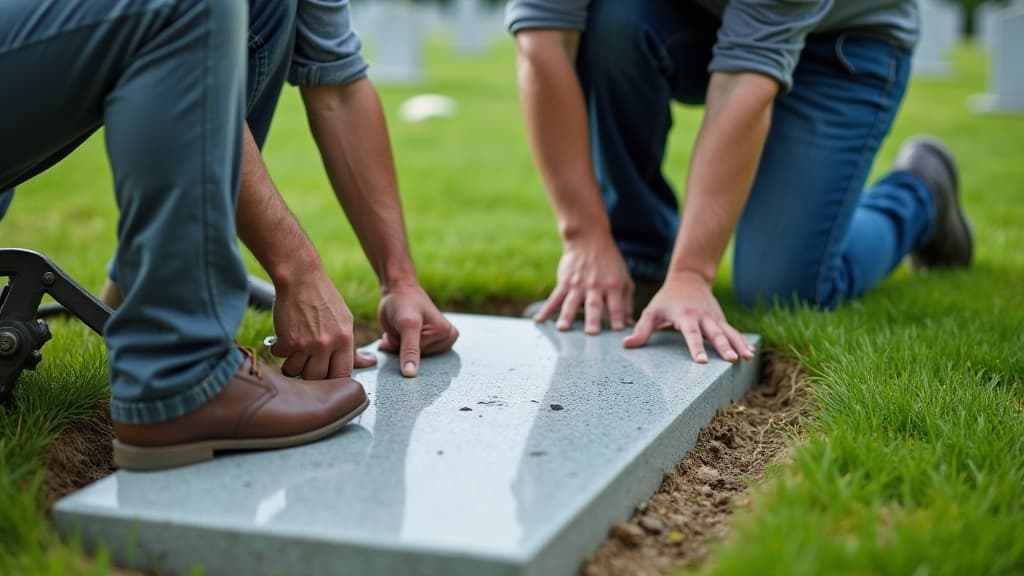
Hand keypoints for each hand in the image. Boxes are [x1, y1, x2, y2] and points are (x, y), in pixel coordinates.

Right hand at [269, 269, 376, 379]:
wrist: (300, 277)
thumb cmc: (323, 299)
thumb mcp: (344, 321)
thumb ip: (353, 347)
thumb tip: (370, 362)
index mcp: (345, 339)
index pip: (342, 375)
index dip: (332, 379)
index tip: (324, 375)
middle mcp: (328, 344)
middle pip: (317, 378)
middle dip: (309, 373)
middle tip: (305, 360)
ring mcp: (308, 344)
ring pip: (296, 372)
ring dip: (291, 363)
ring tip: (294, 350)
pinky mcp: (288, 341)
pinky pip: (280, 358)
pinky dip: (278, 350)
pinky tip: (282, 339)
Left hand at [377, 283, 458, 376]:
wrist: (397, 289)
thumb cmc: (402, 303)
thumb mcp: (407, 325)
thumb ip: (409, 350)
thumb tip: (410, 375)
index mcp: (447, 333)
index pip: (420, 357)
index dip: (403, 348)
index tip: (401, 332)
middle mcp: (446, 338)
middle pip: (417, 358)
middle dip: (400, 348)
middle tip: (397, 331)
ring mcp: (438, 341)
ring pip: (410, 358)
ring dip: (397, 347)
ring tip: (398, 330)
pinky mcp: (427, 343)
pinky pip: (407, 355)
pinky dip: (396, 347)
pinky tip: (397, 334)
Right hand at [534, 235, 633, 333]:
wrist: (589, 240)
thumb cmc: (609, 264)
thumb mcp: (623, 280)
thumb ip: (626, 303)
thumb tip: (630, 324)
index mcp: (613, 285)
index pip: (616, 305)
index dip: (617, 317)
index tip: (618, 331)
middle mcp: (595, 285)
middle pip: (594, 304)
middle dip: (593, 319)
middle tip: (591, 333)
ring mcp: (578, 284)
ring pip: (572, 302)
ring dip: (567, 316)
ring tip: (562, 328)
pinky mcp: (564, 283)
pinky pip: (555, 298)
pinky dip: (546, 309)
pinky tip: (539, 320)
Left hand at [623, 271, 754, 362]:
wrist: (689, 279)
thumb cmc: (667, 299)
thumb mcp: (652, 311)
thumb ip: (641, 329)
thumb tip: (627, 344)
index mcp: (685, 316)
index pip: (691, 334)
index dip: (696, 347)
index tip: (701, 361)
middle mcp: (703, 317)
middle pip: (715, 333)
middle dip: (723, 346)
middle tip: (731, 360)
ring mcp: (715, 318)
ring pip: (729, 333)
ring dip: (738, 345)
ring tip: (748, 357)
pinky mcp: (721, 320)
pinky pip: (733, 332)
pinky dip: (742, 342)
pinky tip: (750, 354)